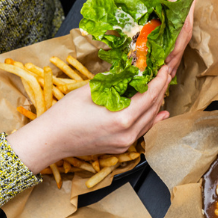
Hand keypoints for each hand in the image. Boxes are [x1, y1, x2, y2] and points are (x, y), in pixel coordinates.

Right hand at [7, 67, 172, 173]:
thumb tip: (128, 71)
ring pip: (149, 121)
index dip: (159, 81)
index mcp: (123, 118)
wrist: (52, 140)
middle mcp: (129, 133)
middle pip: (153, 109)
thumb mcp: (90, 91)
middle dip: (160, 90)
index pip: (149, 96)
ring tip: (161, 89)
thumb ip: (113, 82)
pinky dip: (151, 119)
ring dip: (156, 104)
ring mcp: (126, 143)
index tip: (165, 69)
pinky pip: (142, 131)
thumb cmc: (65, 114)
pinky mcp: (122, 147)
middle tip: (165, 75)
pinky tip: (160, 113)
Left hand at [120, 0, 196, 76]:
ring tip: (169, 70)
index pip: (181, 27)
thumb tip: (120, 42)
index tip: (165, 63)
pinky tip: (170, 59)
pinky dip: (176, 44)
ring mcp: (189, 2)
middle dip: (176, 55)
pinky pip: (182, 29)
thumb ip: (128, 17)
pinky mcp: (186, 8)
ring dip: (177, 52)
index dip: (174, 48)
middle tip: (167, 72)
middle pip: (186, 32)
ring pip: (186, 33)